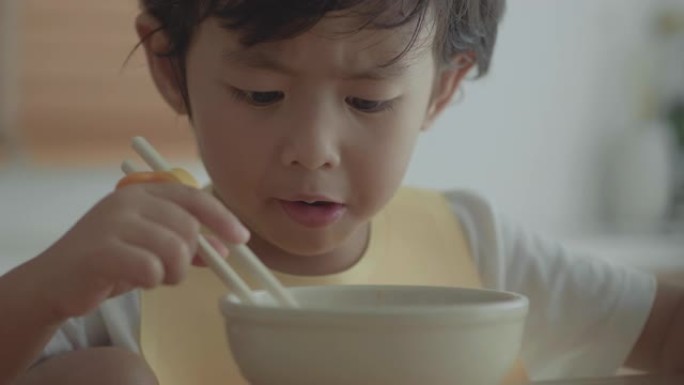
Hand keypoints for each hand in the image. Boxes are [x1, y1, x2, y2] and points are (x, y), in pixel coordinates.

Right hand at [31, 182, 247, 319]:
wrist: (54, 282)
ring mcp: (112, 223)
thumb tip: (226, 248)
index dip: (222, 217)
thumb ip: (187, 244)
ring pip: (175, 248)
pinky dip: (152, 280)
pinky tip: (136, 280)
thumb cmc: (108, 263)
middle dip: (189, 257)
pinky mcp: (101, 251)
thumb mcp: (152, 248)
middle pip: (188, 227)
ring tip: (154, 277)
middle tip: (170, 271)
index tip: (242, 239)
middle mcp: (128, 201)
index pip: (193, 197)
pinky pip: (151, 268)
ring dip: (172, 272)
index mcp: (142, 192)